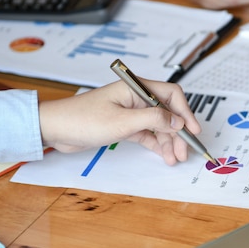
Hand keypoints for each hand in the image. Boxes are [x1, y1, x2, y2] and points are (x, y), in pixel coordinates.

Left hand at [38, 80, 200, 165]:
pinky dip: (157, 144)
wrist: (55, 129)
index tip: (193, 130)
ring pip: (159, 126)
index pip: (171, 95)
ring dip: (169, 141)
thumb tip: (178, 121)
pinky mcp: (124, 126)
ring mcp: (131, 113)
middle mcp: (136, 98)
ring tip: (174, 158)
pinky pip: (148, 134)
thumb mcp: (122, 121)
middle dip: (178, 132)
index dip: (185, 112)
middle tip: (185, 151)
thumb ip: (153, 119)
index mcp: (136, 88)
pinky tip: (164, 155)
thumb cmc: (83, 119)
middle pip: (167, 112)